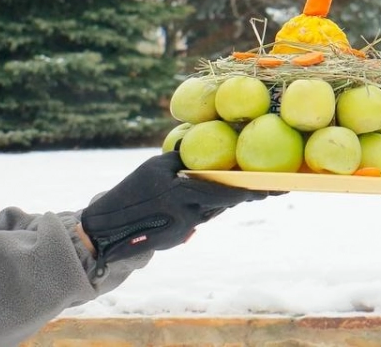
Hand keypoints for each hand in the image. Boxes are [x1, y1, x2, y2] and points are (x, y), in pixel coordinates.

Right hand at [81, 152, 270, 269]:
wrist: (107, 227)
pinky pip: (197, 220)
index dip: (253, 192)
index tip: (273, 189)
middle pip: (224, 203)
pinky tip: (198, 202)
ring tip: (237, 190)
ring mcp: (184, 230)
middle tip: (267, 188)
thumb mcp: (157, 166)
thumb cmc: (132, 189)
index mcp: (185, 193)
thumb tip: (205, 141)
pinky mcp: (178, 239)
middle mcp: (189, 214)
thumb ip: (184, 158)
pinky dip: (201, 209)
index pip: (227, 193)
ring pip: (212, 211)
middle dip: (244, 195)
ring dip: (221, 201)